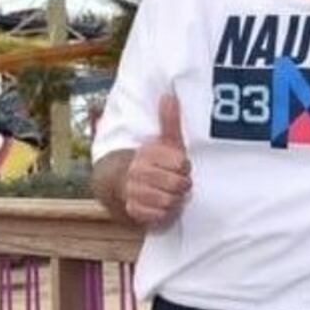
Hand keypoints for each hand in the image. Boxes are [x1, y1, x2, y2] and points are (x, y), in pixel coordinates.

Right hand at [124, 94, 191, 228]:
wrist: (124, 183)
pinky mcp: (133, 210)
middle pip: (178, 184)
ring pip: (171, 201)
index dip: (184, 167)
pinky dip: (165, 212)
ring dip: (175, 200)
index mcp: (146, 154)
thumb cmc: (155, 162)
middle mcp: (136, 172)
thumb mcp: (164, 142)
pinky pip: (160, 215)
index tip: (180, 166)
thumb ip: (169, 121)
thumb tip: (169, 94)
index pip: (181, 163)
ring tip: (170, 193)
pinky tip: (162, 204)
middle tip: (177, 182)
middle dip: (182, 185)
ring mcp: (133, 192)